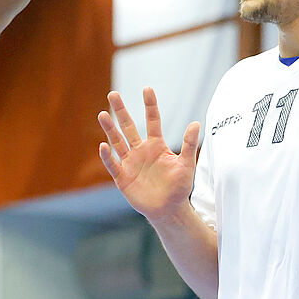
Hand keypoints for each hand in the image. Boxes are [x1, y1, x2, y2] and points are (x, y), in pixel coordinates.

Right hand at [99, 88, 200, 219]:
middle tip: (113, 94)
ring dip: (110, 129)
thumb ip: (189, 144)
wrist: (169, 210)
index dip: (150, 105)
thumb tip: (196, 123)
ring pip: (117, 142)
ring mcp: (130, 163)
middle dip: (121, 111)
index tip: (147, 88)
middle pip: (129, 127)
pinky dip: (107, 156)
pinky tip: (103, 145)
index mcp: (156, 145)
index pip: (152, 121)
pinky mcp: (123, 177)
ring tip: (102, 114)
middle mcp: (140, 151)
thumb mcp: (187, 165)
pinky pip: (113, 164)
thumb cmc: (179, 187)